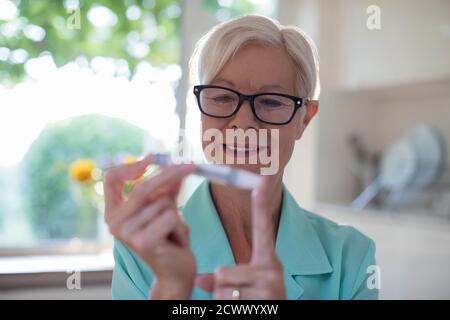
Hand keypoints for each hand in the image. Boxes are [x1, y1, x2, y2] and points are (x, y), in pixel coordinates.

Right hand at [103, 155, 197, 298]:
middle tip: (190, 165)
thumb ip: (167, 188)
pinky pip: (170, 216)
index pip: (111, 179)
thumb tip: (176, 166)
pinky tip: (175, 240)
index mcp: (114, 212)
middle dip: (170, 174)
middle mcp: (114, 223)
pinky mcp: (144, 242)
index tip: (153, 158)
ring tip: (172, 230)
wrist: (174, 271)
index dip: (131, 165)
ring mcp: (127, 234)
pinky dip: (180, 224)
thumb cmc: (168, 237)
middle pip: (142, 187)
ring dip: (176, 212)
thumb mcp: (165, 207)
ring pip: (162, 203)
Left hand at [195, 177, 285, 299]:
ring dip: (224, 301)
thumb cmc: (257, 302)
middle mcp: (272, 272)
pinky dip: (226, 311)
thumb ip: (226, 275)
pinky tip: (242, 311)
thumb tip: (199, 280)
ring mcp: (269, 289)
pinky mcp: (261, 304)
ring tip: (242, 304)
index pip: (263, 230)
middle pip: (223, 271)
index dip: (260, 206)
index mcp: (269, 262)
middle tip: (240, 295)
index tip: (259, 181)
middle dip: (222, 287)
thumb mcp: (248, 284)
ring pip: (220, 289)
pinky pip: (223, 303)